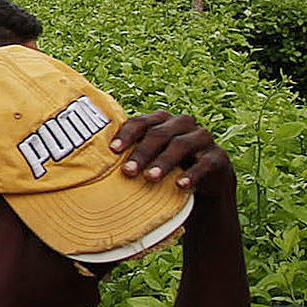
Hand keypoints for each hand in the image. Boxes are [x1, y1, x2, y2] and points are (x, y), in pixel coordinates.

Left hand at [109, 111, 234, 196]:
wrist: (204, 183)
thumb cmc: (165, 168)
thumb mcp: (147, 159)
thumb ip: (127, 155)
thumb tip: (88, 161)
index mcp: (161, 121)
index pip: (141, 122)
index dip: (126, 134)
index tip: (112, 151)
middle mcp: (183, 125)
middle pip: (159, 134)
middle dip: (142, 152)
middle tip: (127, 171)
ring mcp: (202, 139)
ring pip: (181, 145)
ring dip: (164, 162)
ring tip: (150, 178)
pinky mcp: (218, 157)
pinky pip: (205, 164)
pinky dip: (192, 174)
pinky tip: (180, 185)